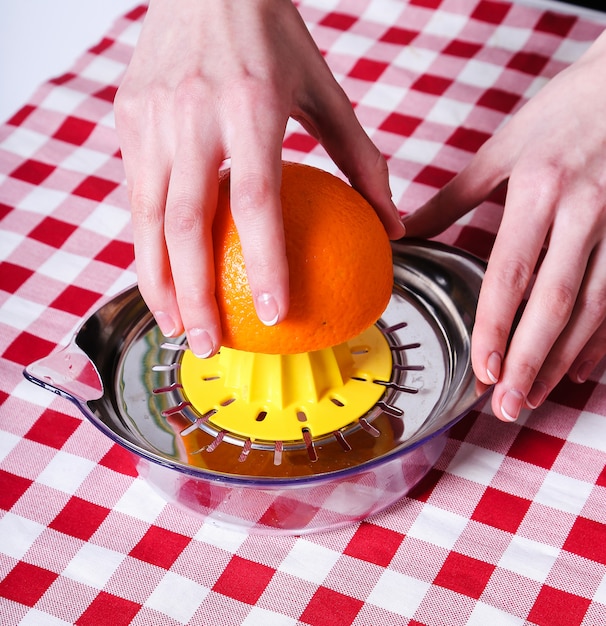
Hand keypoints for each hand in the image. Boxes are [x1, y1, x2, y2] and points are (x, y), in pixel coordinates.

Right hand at [114, 0, 403, 357]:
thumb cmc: (271, 32)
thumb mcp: (324, 89)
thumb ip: (361, 159)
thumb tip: (394, 225)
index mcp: (250, 106)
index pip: (256, 201)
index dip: (266, 263)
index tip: (277, 316)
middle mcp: (193, 115)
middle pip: (186, 224)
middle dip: (195, 297)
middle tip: (209, 347)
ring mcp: (151, 117)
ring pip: (146, 218)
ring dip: (157, 282)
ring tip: (175, 327)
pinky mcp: (127, 117)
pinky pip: (135, 195)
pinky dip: (146, 243)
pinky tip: (161, 275)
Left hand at [403, 30, 605, 421]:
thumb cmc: (561, 114)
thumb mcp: (502, 149)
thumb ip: (455, 197)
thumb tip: (407, 230)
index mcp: (538, 190)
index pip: (512, 273)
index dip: (496, 327)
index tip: (483, 371)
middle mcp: (583, 213)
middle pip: (555, 303)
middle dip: (530, 360)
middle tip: (508, 406)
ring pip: (593, 308)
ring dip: (563, 359)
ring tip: (536, 396)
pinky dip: (601, 339)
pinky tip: (580, 368)